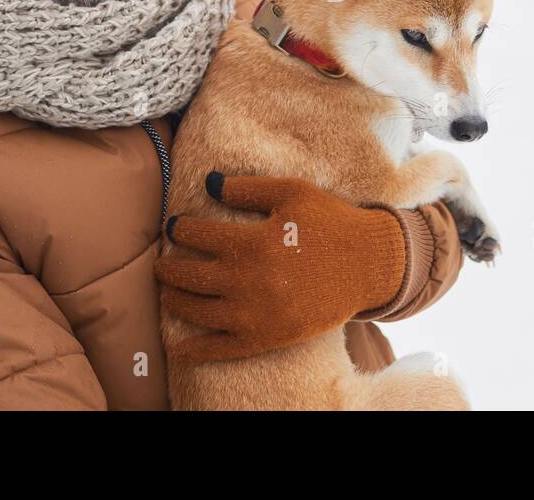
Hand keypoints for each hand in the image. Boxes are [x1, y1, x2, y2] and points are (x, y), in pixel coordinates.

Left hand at [154, 172, 407, 363]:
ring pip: (195, 310)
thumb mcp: (292, 192)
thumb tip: (209, 182)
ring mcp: (253, 313)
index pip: (194, 234)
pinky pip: (219, 349)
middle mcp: (244, 280)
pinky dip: (192, 351)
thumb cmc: (332, 223)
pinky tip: (175, 349)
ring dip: (173, 299)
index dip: (179, 228)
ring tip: (167, 291)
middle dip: (167, 266)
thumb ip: (247, 188)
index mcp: (249, 242)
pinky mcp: (265, 337)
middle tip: (161, 261)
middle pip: (186, 275)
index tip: (176, 226)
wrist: (371, 264)